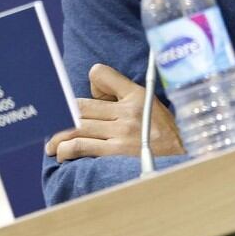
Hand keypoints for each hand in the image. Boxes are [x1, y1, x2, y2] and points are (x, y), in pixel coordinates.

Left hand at [44, 63, 184, 161]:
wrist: (182, 161)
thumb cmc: (166, 136)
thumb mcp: (153, 107)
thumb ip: (128, 98)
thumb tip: (99, 97)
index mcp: (135, 95)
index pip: (101, 74)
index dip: (91, 84)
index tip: (91, 99)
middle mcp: (127, 111)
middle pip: (80, 105)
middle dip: (63, 116)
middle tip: (54, 125)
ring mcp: (120, 132)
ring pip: (76, 126)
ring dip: (58, 137)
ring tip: (52, 145)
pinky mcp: (115, 152)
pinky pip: (81, 145)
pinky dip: (66, 149)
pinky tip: (61, 154)